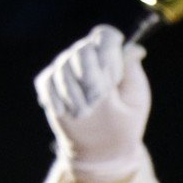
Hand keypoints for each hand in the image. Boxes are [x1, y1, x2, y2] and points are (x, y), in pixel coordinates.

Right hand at [34, 25, 150, 181]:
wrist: (103, 147)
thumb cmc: (125, 120)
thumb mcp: (136, 97)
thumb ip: (132, 71)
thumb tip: (136, 49)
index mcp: (110, 55)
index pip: (104, 36)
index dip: (108, 55)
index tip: (113, 81)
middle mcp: (86, 57)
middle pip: (82, 50)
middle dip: (90, 78)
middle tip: (97, 101)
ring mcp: (65, 69)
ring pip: (63, 66)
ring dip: (75, 94)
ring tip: (84, 112)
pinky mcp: (49, 84)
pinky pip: (46, 81)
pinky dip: (56, 97)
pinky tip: (66, 112)